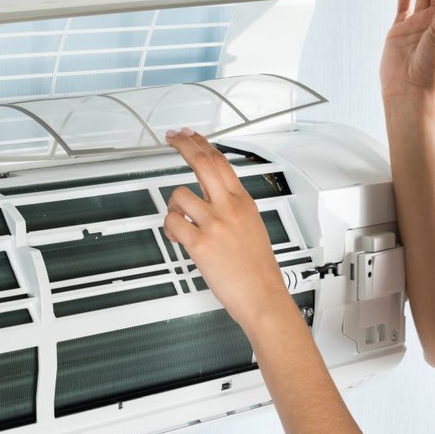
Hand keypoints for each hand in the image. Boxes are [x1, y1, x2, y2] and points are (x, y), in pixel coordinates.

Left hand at [161, 128, 292, 330]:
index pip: (221, 162)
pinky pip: (173, 223)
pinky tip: (178, 237)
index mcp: (244, 203)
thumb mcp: (253, 229)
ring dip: (173, 205)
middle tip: (172, 138)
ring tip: (179, 219)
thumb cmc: (259, 271)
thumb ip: (234, 211)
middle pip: (203, 163)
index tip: (190, 135)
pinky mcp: (201, 243)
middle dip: (183, 145)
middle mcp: (230, 208)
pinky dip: (170, 228)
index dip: (202, 144)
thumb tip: (213, 202)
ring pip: (179, 195)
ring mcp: (215, 224)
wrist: (264, 298)